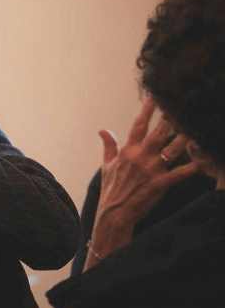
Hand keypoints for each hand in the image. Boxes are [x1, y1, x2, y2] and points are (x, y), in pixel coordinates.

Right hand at [89, 97, 209, 264]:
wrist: (114, 212)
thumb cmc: (111, 189)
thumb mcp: (107, 165)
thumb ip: (109, 145)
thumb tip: (103, 130)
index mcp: (128, 150)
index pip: (138, 125)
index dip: (148, 110)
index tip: (156, 96)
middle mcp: (141, 156)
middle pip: (160, 132)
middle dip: (172, 118)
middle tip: (183, 104)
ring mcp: (151, 169)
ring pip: (173, 149)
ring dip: (187, 138)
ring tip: (198, 125)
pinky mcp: (160, 183)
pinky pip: (180, 173)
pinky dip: (193, 167)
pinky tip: (205, 160)